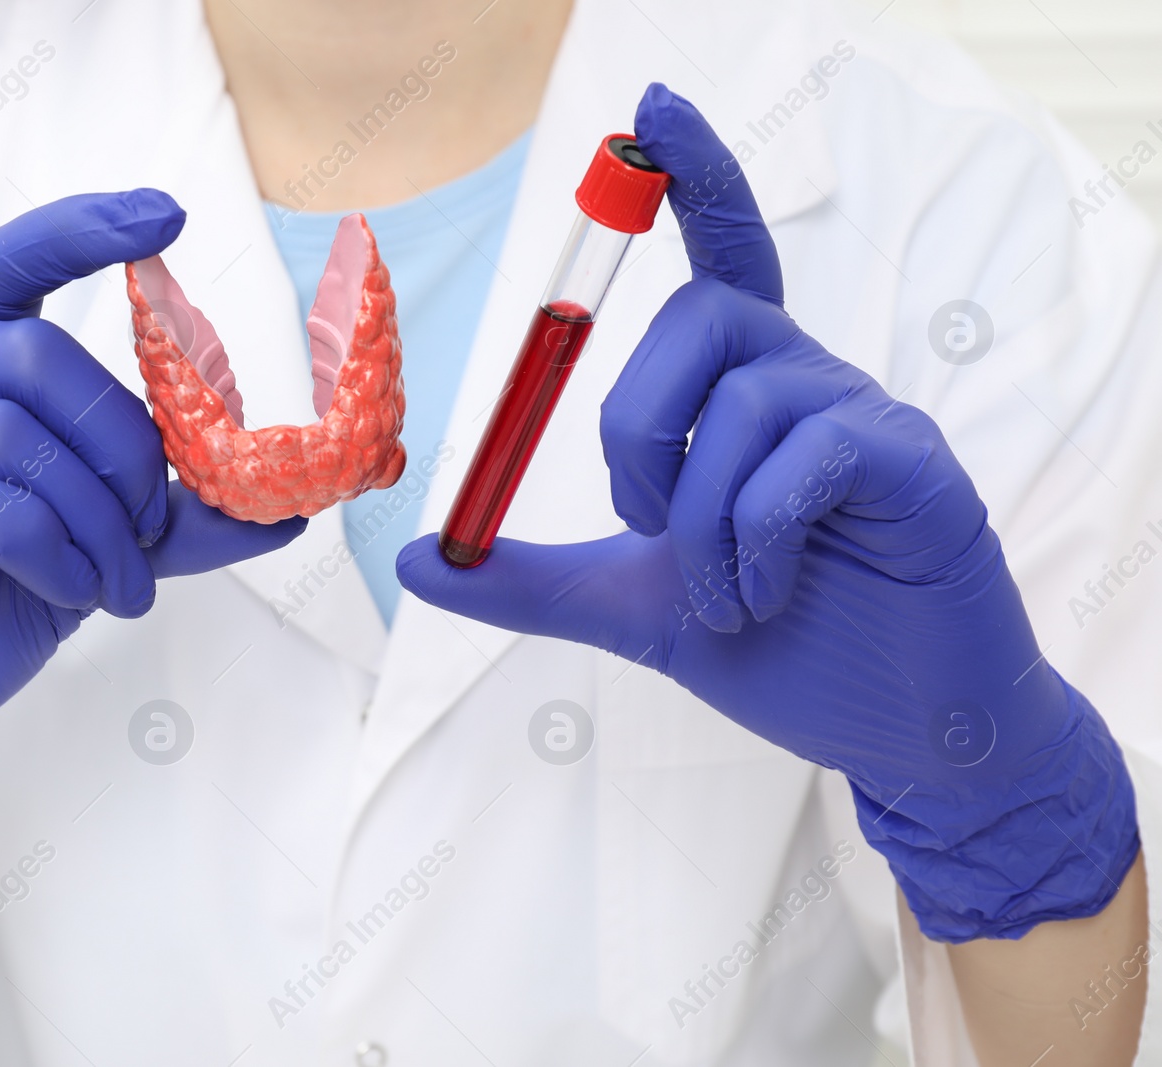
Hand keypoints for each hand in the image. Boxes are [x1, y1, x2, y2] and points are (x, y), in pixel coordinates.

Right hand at [0, 191, 306, 902]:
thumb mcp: (97, 555)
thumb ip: (177, 522)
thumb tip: (289, 511)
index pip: (13, 263)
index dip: (83, 228)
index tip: (167, 215)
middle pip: (38, 353)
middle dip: (125, 446)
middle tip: (152, 531)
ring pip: (13, 431)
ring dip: (95, 518)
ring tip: (120, 585)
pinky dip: (50, 550)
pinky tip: (70, 592)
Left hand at [398, 85, 1137, 941]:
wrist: (890, 726)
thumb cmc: (779, 643)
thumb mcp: (629, 607)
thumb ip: (528, 578)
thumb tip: (420, 559)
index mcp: (740, 393)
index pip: (719, 256)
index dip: (692, 177)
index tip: (653, 110)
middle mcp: (803, 380)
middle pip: (697, 317)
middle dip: (635, 431)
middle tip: (650, 529)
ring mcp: (866, 418)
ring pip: (742, 400)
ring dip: (699, 523)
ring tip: (723, 599)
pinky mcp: (917, 468)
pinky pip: (808, 455)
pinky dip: (754, 537)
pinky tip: (761, 594)